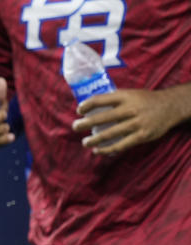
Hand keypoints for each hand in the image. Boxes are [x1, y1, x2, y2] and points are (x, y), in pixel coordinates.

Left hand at [72, 85, 190, 154]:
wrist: (169, 106)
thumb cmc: (144, 100)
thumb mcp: (129, 93)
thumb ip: (113, 98)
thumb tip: (90, 105)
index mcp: (124, 96)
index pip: (100, 99)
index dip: (87, 105)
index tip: (78, 110)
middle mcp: (130, 109)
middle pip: (103, 117)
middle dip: (85, 123)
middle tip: (74, 127)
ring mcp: (136, 123)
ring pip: (111, 133)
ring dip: (95, 139)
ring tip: (84, 142)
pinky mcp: (142, 136)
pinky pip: (122, 144)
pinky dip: (108, 149)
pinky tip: (98, 151)